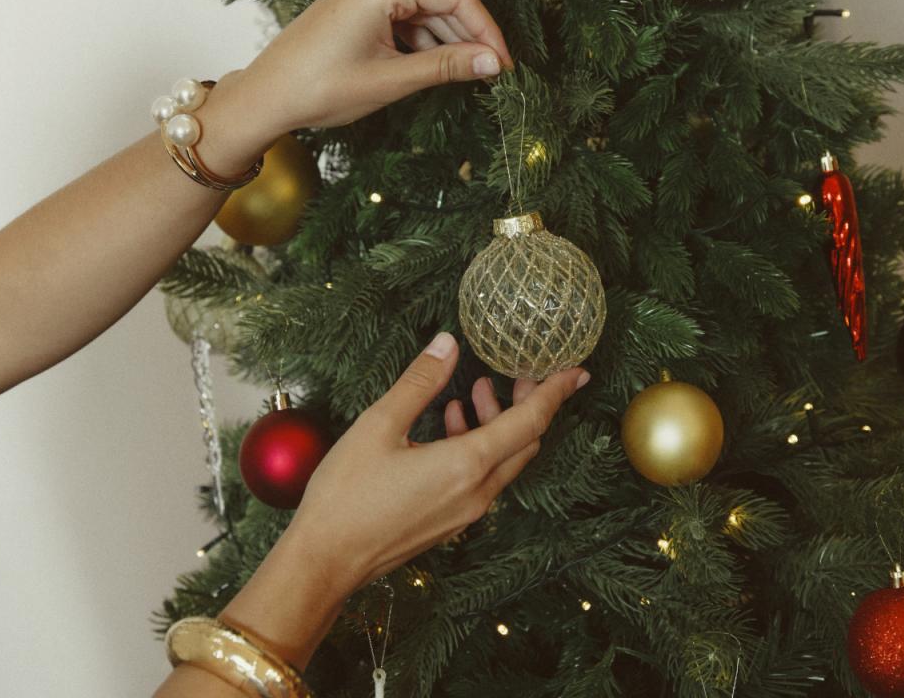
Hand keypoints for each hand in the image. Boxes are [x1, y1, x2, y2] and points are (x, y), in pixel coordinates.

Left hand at [199, 0, 512, 173]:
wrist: (267, 98)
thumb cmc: (320, 88)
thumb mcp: (392, 79)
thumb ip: (446, 66)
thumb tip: (493, 63)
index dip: (487, 30)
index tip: (504, 64)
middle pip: (441, 0)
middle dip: (470, 37)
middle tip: (493, 74)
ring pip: (424, 12)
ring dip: (447, 42)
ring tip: (468, 76)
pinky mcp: (356, 9)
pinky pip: (402, 19)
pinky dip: (422, 43)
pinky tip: (436, 69)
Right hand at [215, 332, 587, 671]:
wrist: (325, 561)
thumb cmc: (346, 495)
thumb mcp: (379, 426)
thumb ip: (420, 382)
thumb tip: (448, 343)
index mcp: (467, 465)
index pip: (530, 422)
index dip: (556, 392)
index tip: (578, 371)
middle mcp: (477, 492)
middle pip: (524, 442)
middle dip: (527, 404)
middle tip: (516, 372)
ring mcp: (466, 512)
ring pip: (503, 460)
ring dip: (497, 424)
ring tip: (474, 391)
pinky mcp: (450, 522)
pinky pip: (482, 478)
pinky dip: (479, 446)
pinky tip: (449, 425)